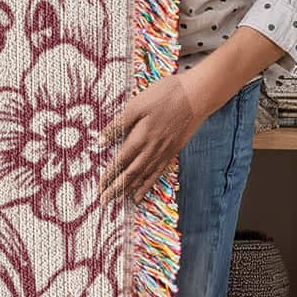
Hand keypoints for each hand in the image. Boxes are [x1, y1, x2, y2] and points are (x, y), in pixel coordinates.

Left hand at [98, 69, 202, 201]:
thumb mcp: (136, 105)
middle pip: (130, 174)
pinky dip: (148, 184)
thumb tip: (99, 142)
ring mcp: (164, 152)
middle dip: (116, 189)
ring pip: (144, 176)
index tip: (99, 188)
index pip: (120, 162)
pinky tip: (141, 192)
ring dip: (130, 190)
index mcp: (140, 138)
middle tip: (104, 202)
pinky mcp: (173, 150)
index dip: (108, 176)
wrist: (198, 95)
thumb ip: (118, 125)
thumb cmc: (166, 95)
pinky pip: (158, 172)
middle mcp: (152, 150)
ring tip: (120, 202)